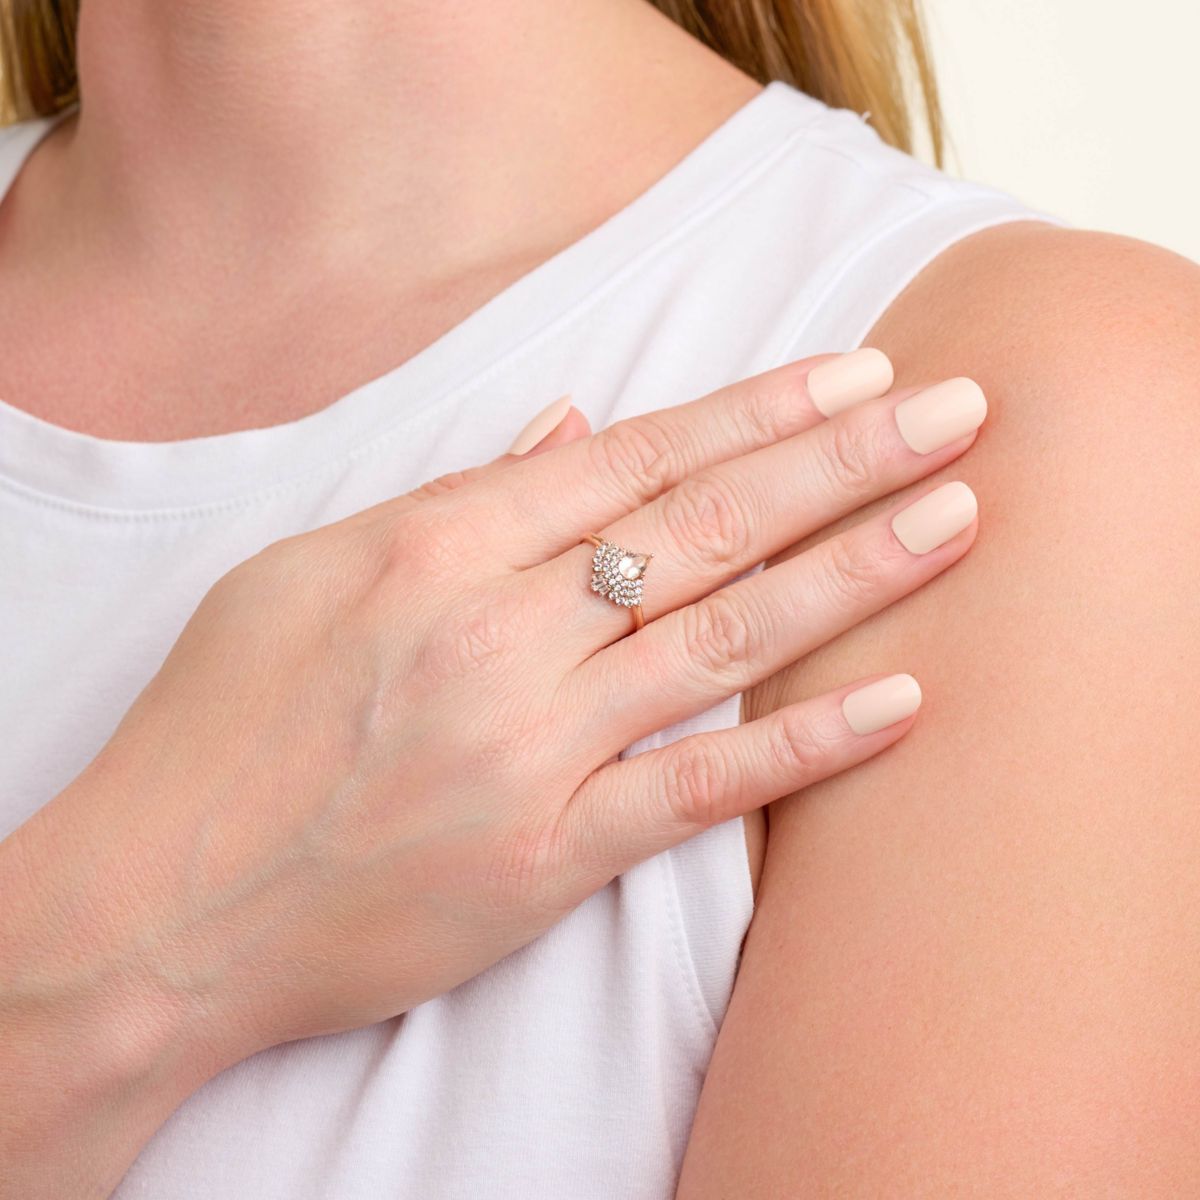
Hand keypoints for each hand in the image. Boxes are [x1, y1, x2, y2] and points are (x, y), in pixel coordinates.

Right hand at [2, 348, 984, 1158]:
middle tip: (957, 413)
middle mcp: (498, 634)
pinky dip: (803, 747)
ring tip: (956, 518)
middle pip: (705, 526)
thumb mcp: (310, 573)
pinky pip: (699, 791)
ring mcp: (532, 747)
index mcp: (436, 548)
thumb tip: (570, 428)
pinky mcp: (549, 857)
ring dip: (854, 573)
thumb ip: (455, 498)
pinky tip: (897, 705)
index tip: (855, 376)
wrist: (165, 902)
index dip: (757, 411)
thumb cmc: (226, 726)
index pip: (636, 458)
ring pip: (724, 637)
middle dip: (842, 461)